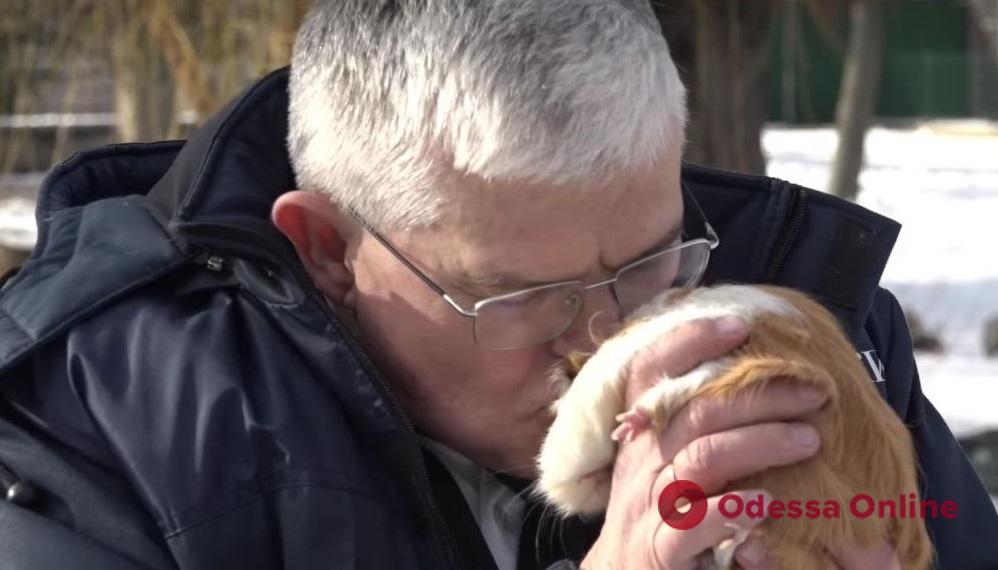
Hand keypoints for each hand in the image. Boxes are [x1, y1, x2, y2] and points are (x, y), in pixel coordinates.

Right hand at [580, 316, 826, 568]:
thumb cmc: (657, 509)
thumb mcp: (661, 459)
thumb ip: (693, 423)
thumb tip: (754, 377)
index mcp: (642, 432)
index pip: (650, 370)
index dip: (689, 340)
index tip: (739, 324)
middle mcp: (641, 461)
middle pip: (695, 411)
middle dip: (758, 394)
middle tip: (815, 390)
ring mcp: (648, 505)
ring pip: (700, 459)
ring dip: (759, 443)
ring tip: (810, 439)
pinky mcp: (659, 549)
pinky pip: (690, 524)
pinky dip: (730, 510)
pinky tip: (767, 503)